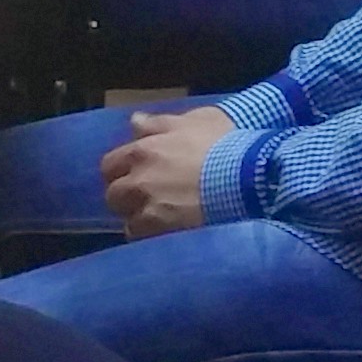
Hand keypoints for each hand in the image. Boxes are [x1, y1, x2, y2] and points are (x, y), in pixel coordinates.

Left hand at [100, 106, 232, 237]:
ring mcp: (148, 209)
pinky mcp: (162, 234)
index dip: (121, 172)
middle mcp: (139, 180)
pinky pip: (145, 241)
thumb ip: (160, 123)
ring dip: (139, 221)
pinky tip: (170, 236)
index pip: (111, 164)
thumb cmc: (227, 144)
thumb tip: (134, 121)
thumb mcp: (196, 120)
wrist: (251, 179)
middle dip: (127, 198)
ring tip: (162, 222)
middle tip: (148, 200)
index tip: (134, 176)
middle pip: (114, 195)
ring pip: (128, 222)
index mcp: (143, 150)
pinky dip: (153, 239)